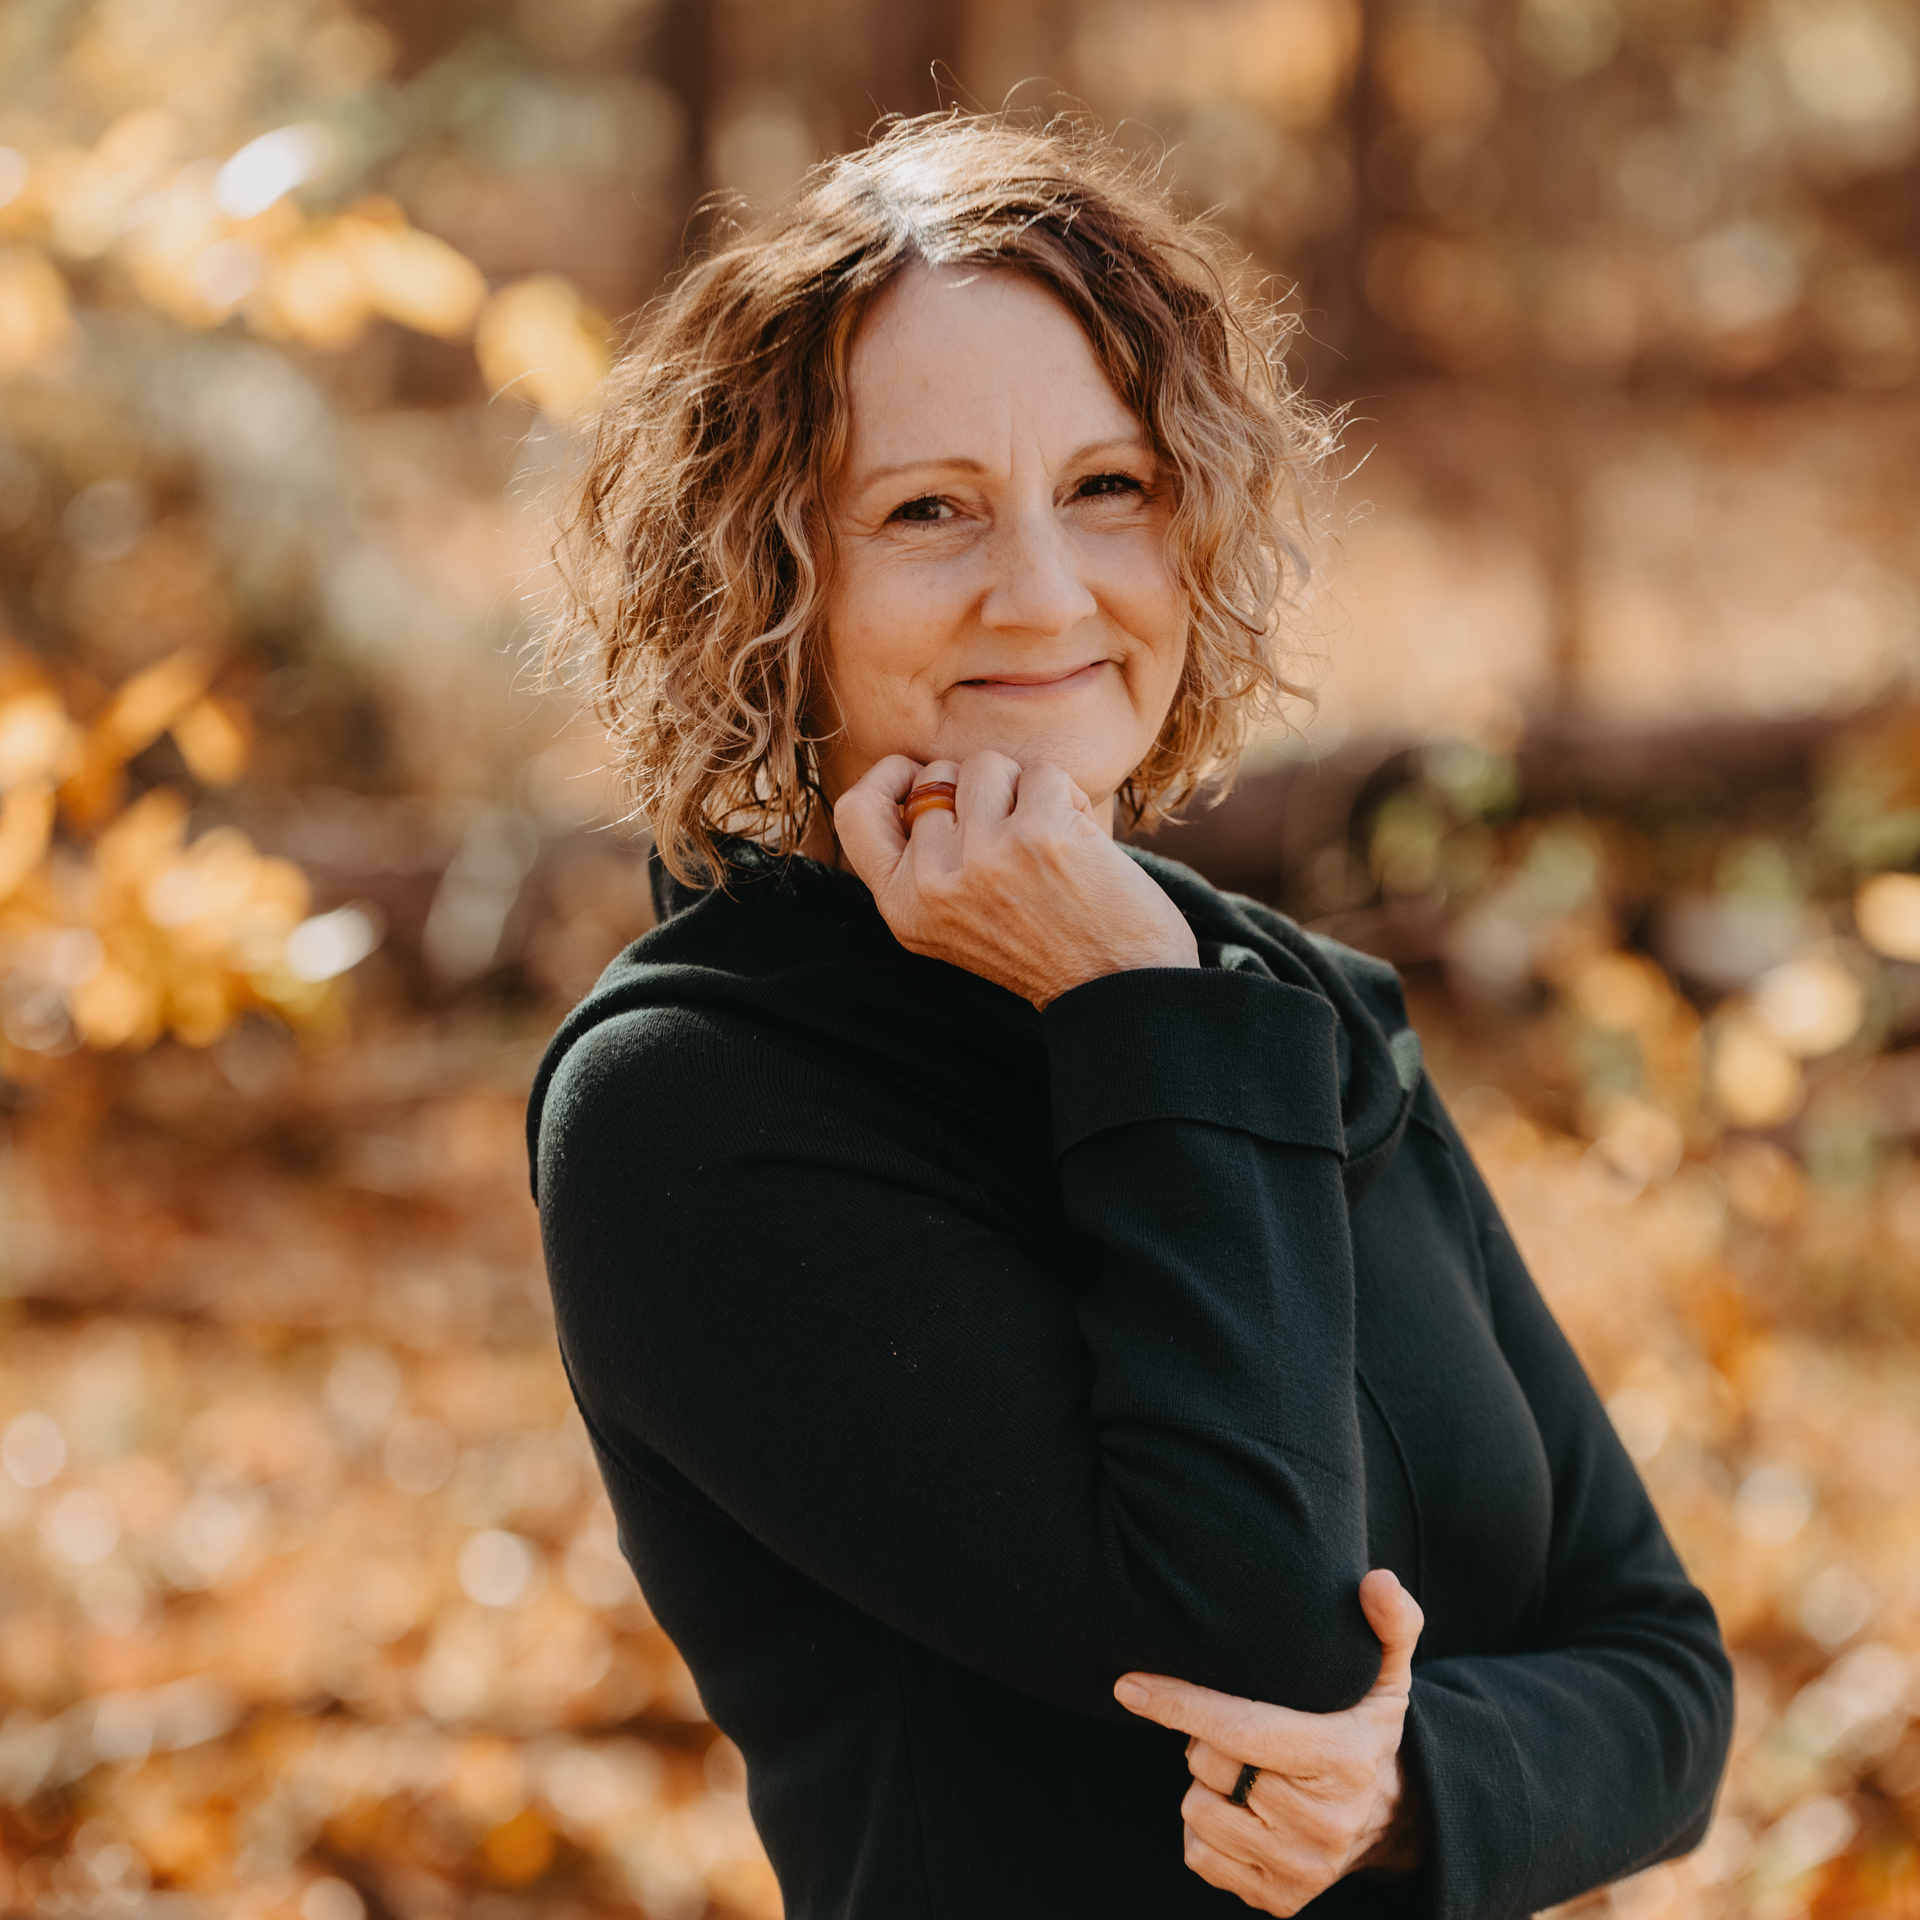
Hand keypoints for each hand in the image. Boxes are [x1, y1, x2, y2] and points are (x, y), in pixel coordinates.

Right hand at [833, 752, 1198, 1008]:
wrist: (1119, 990)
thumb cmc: (1045, 949)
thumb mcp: (954, 923)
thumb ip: (924, 862)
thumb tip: (917, 778)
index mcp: (904, 907)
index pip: (856, 813)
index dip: (887, 778)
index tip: (919, 773)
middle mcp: (933, 883)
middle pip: (936, 777)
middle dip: (980, 790)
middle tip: (1014, 841)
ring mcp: (984, 856)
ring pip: (986, 766)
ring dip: (1023, 789)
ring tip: (1046, 841)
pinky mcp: (1037, 834)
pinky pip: (1043, 773)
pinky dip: (1068, 798)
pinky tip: (1079, 844)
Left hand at [1113, 1570, 1427, 1913]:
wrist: (1390, 1819)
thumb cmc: (1365, 1729)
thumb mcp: (1387, 1675)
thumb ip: (1389, 1622)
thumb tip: (1379, 1581)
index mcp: (1342, 1759)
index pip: (1241, 1730)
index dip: (1180, 1704)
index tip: (1129, 1685)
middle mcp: (1324, 1823)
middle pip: (1211, 1767)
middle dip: (1206, 1739)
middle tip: (1239, 1729)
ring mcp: (1301, 1868)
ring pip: (1198, 1812)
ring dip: (1207, 1786)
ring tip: (1246, 1770)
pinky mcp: (1278, 1900)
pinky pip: (1200, 1856)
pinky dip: (1205, 1830)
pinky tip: (1241, 1810)